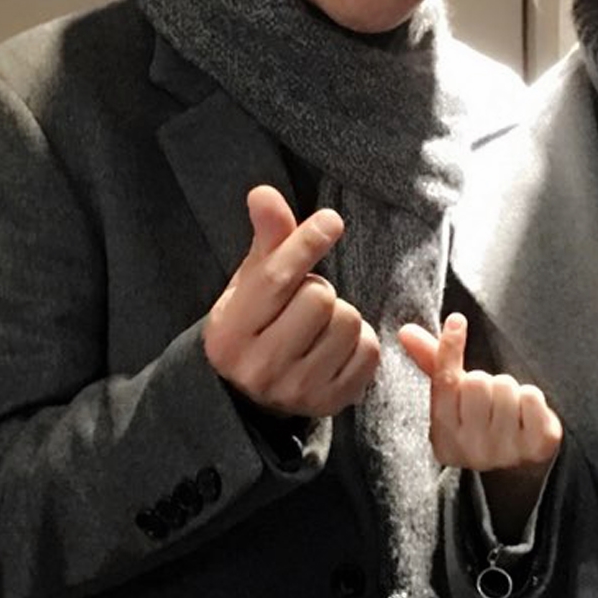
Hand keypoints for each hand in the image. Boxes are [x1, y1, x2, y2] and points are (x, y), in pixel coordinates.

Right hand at [202, 185, 378, 417]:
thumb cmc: (254, 324)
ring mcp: (296, 390)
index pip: (276, 279)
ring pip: (347, 322)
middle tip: (302, 302)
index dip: (307, 243)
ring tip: (318, 325)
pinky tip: (335, 346)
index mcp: (229, 333)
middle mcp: (259, 367)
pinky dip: (359, 341)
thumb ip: (265, 239)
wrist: (252, 397)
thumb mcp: (250, 282)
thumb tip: (264, 193)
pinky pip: (368, 351)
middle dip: (318, 288)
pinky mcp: (330, 404)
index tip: (331, 220)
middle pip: (320, 297)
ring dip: (340, 315)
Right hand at [398, 313, 561, 472]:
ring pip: (505, 386)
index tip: (457, 320)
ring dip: (510, 390)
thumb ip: (432, 363)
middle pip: (476, 381)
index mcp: (442, 439)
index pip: (444, 383)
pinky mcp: (537, 447)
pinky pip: (532, 398)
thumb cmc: (482, 421)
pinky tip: (528, 417)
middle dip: (486, 381)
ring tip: (509, 410)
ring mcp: (505, 452)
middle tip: (490, 399)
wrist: (522, 468)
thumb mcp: (455, 399)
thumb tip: (406, 331)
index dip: (450, 347)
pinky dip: (533, 399)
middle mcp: (470, 452)